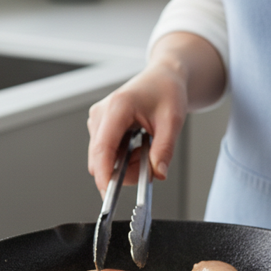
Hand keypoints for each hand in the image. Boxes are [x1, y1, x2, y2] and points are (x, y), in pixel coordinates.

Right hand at [87, 32, 225, 196]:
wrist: (162, 77)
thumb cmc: (166, 91)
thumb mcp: (173, 121)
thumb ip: (164, 149)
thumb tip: (157, 173)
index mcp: (117, 107)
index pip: (102, 148)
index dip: (104, 174)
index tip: (110, 193)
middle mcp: (101, 114)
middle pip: (100, 159)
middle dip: (123, 170)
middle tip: (148, 162)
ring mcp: (97, 120)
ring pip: (102, 159)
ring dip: (124, 164)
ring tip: (145, 148)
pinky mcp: (99, 127)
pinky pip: (105, 154)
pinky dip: (123, 158)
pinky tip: (137, 145)